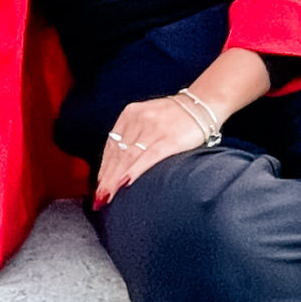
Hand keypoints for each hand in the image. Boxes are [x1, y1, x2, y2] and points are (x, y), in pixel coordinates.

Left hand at [92, 94, 215, 203]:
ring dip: (115, 179)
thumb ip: (133, 135)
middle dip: (106, 177)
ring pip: (128, 157)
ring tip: (107, 196)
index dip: (103, 167)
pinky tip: (126, 183)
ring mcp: (154, 128)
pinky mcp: (169, 139)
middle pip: (117, 153)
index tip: (98, 185)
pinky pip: (148, 157)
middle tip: (98, 198)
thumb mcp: (148, 118)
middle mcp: (139, 119)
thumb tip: (119, 164)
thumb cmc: (174, 116)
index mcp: (130, 114)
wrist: (202, 103)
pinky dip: (135, 171)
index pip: (111, 144)